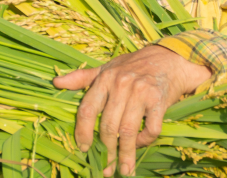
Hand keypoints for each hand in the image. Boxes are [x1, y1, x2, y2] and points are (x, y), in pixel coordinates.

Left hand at [53, 45, 211, 176]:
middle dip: (106, 150)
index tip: (84, 148)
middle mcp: (121, 84)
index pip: (87, 110)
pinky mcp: (159, 100)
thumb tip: (56, 82)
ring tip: (124, 170)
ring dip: (125, 154)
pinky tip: (140, 145)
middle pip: (108, 126)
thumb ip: (82, 77)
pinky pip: (150, 128)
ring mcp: (141, 92)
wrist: (170, 59)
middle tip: (106, 167)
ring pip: (128, 131)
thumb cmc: (134, 65)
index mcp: (105, 79)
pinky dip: (144, 141)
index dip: (83, 132)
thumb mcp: (107, 67)